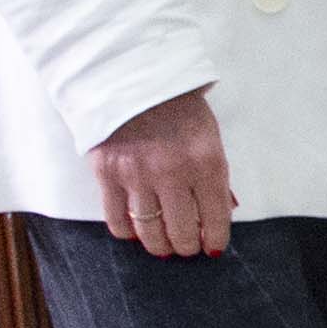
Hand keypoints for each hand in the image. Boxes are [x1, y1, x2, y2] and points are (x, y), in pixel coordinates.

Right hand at [89, 89, 233, 258]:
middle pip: (181, 231)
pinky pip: (117, 220)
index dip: (214, 239)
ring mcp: (136, 176)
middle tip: (187, 247)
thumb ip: (213, 175)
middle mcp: (172, 173)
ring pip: (149, 232)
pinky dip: (128, 232)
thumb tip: (219, 212)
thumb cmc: (178, 108)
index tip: (212, 247)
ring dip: (159, 245)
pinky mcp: (107, 175)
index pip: (214, 217)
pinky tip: (136, 230)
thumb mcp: (209, 137)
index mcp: (205, 162)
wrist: (132, 80)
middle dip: (187, 246)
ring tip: (164, 245)